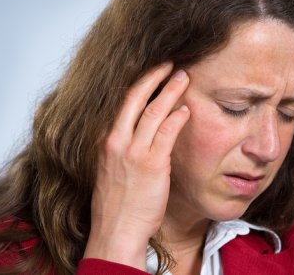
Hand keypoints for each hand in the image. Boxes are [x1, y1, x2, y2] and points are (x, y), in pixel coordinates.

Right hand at [83, 63, 189, 269]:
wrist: (116, 230)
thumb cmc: (117, 203)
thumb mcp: (112, 168)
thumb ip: (124, 147)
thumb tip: (143, 131)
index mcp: (106, 140)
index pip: (123, 102)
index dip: (140, 83)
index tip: (153, 72)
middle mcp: (117, 141)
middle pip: (136, 97)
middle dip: (155, 76)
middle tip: (171, 64)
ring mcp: (134, 151)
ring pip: (154, 110)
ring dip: (171, 91)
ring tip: (184, 78)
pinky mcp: (152, 164)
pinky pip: (167, 133)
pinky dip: (177, 118)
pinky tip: (186, 110)